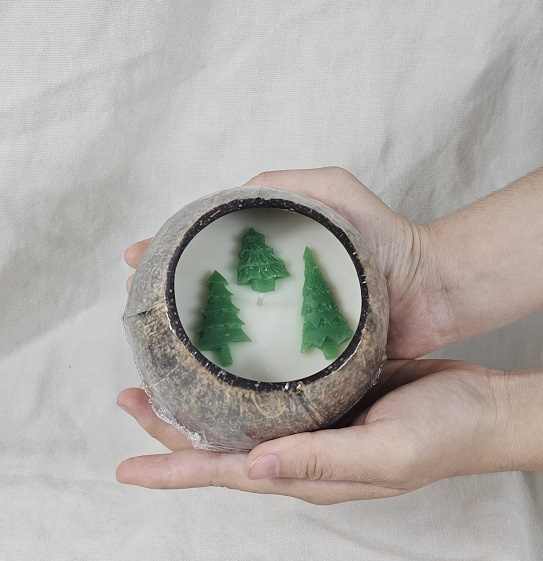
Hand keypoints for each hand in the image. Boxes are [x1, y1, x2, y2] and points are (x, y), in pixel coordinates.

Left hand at [117, 359, 515, 503]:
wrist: (477, 407)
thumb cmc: (441, 435)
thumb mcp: (387, 453)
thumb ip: (322, 461)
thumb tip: (252, 467)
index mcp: (307, 472)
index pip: (226, 473)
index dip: (175, 469)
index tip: (128, 466)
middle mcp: (299, 448)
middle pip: (221, 444)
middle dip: (170, 429)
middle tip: (129, 397)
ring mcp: (310, 418)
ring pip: (239, 414)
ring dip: (197, 399)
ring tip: (158, 378)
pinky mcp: (325, 389)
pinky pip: (269, 387)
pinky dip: (237, 377)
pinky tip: (222, 360)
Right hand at [124, 167, 450, 358]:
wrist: (430, 289)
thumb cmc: (386, 234)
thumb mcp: (332, 188)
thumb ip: (283, 184)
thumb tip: (228, 196)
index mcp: (271, 253)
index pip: (208, 251)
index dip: (167, 253)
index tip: (132, 260)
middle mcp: (272, 289)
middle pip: (209, 292)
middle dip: (167, 297)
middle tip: (135, 306)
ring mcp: (285, 323)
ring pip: (228, 331)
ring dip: (191, 336)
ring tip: (152, 343)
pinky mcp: (304, 356)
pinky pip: (262, 362)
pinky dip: (233, 366)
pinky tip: (201, 375)